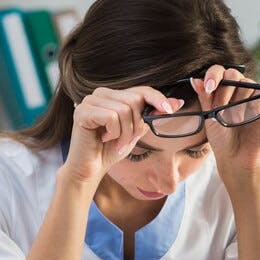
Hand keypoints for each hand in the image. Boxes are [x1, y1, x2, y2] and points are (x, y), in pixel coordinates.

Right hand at [63, 86, 183, 184]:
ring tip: (115, 142)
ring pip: (123, 110)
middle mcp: (101, 93)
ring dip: (125, 133)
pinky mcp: (82, 111)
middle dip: (136, 125)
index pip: (141, 90)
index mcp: (114, 95)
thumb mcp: (135, 131)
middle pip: (134, 100)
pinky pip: (111, 117)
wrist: (90, 168)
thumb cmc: (110, 149)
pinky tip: (103, 138)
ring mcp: (90, 100)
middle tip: (126, 141)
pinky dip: (113, 132)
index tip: (171, 110)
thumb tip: (177, 102)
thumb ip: (151, 116)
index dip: (157, 98)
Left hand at [191, 65, 259, 177]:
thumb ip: (204, 97)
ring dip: (240, 100)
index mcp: (223, 89)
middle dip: (225, 91)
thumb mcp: (210, 117)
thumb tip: (195, 79)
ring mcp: (254, 96)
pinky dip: (259, 98)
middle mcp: (239, 90)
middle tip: (221, 109)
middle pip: (233, 74)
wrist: (237, 156)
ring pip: (248, 83)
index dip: (213, 75)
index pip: (218, 71)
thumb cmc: (222, 137)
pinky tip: (253, 111)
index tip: (209, 87)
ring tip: (236, 119)